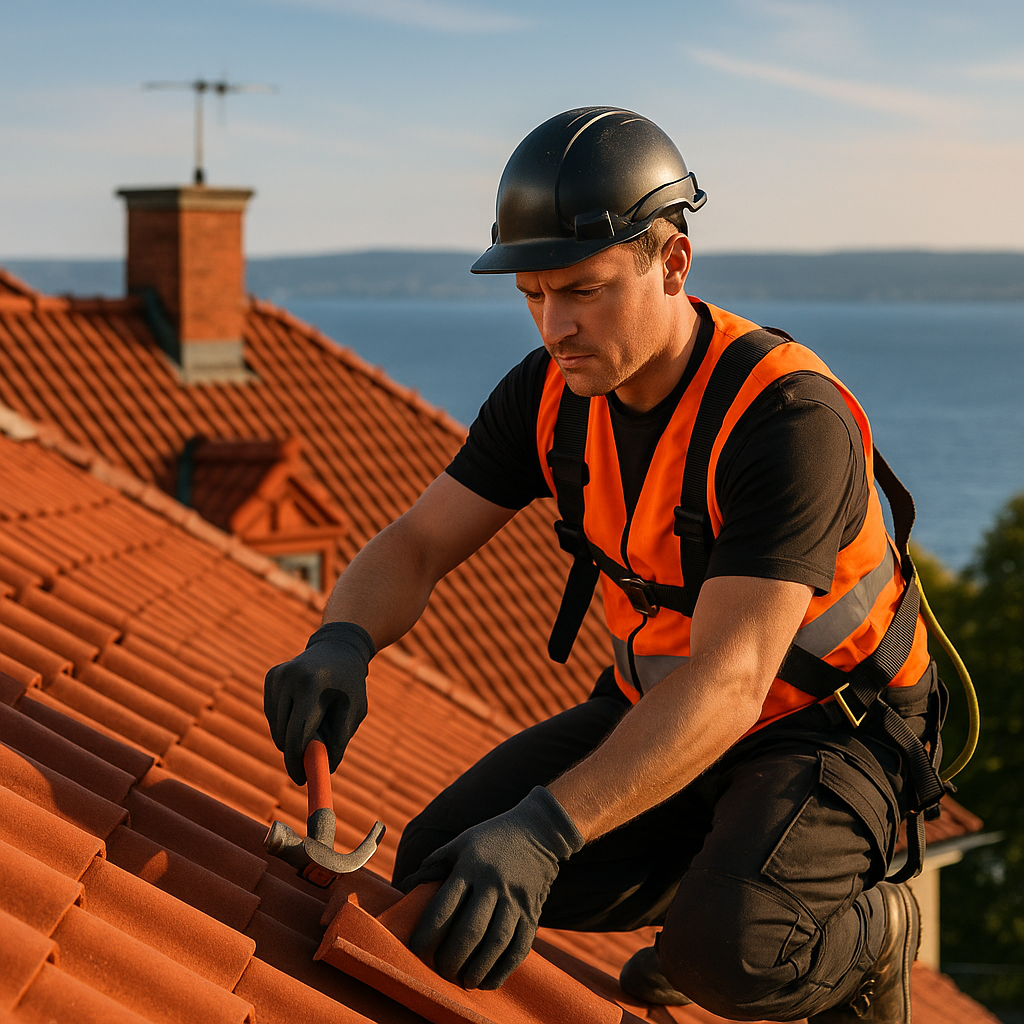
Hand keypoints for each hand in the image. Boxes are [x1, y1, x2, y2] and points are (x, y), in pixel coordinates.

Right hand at [264, 621, 374, 783]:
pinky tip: (304, 708)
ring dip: (292, 736)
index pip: (297, 733)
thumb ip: (339, 741)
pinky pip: (272, 715)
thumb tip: (323, 770)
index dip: (297, 762)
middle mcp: (289, 678)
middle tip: (312, 759)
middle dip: (296, 753)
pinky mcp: (271, 677)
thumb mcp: (354, 711)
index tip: (302, 780)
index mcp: (313, 685)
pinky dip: (286, 722)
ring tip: (316, 719)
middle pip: (283, 734)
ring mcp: (277, 676)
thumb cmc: (350, 684)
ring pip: (276, 727)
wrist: (338, 648)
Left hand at [401, 786, 583, 989]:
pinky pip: (519, 947)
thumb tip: (405, 887)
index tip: (415, 948)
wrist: (539, 831)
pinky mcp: (533, 912)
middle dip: (452, 957)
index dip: (427, 932)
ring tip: (464, 981)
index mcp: (470, 867)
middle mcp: (493, 884)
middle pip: (470, 930)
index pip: (444, 906)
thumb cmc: (491, 839)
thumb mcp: (461, 843)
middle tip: (441, 970)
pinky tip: (488, 981)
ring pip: (496, 942)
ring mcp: (515, 899)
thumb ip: (435, 864)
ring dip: (478, 968)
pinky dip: (503, 969)